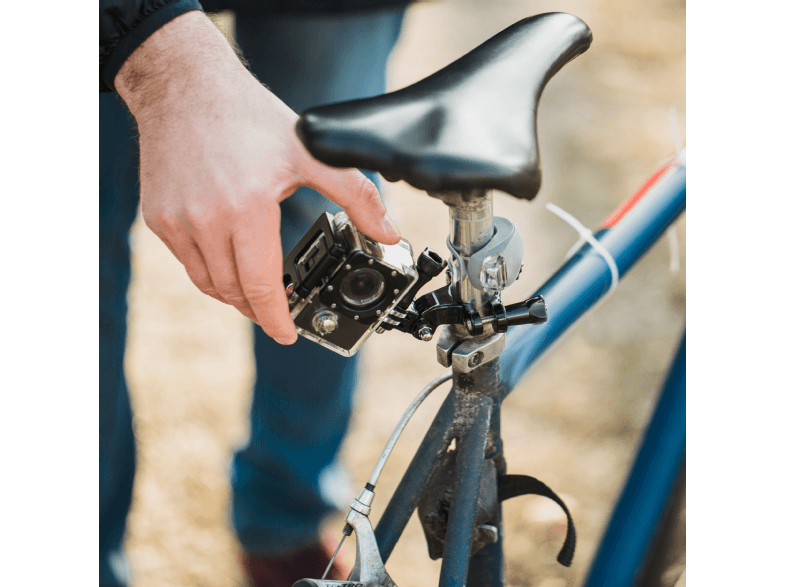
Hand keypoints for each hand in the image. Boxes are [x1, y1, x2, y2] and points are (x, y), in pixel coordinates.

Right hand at [115, 11, 400, 343]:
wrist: (185, 87)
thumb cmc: (246, 116)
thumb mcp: (309, 153)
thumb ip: (355, 195)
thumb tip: (386, 231)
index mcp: (246, 209)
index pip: (262, 286)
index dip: (277, 319)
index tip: (287, 334)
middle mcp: (206, 221)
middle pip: (235, 291)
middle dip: (259, 308)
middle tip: (278, 310)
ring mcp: (177, 222)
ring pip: (208, 283)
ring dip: (234, 294)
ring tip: (255, 290)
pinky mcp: (159, 218)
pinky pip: (187, 262)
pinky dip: (210, 271)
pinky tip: (228, 260)